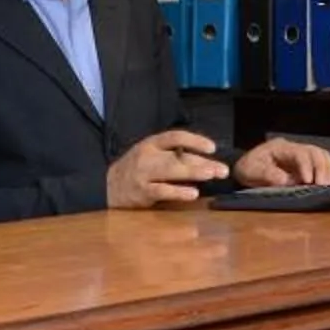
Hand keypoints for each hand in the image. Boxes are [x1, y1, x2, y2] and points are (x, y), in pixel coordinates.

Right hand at [105, 129, 230, 209]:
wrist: (106, 186)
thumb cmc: (135, 170)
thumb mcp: (149, 155)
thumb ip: (172, 155)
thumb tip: (204, 159)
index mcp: (151, 144)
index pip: (175, 137)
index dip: (194, 140)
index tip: (212, 148)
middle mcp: (147, 156)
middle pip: (177, 156)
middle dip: (202, 162)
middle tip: (222, 169)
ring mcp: (144, 174)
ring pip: (171, 171)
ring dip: (193, 172)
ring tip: (211, 175)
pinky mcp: (142, 192)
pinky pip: (162, 191)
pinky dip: (178, 192)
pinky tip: (193, 193)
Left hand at [230, 137, 329, 188]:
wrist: (247, 169)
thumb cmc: (249, 168)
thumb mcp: (250, 171)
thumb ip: (267, 174)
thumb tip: (286, 181)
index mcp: (280, 147)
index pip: (299, 153)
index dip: (306, 166)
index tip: (308, 181)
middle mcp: (295, 149)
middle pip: (316, 152)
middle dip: (322, 169)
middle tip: (324, 186)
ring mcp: (303, 156)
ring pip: (323, 158)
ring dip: (329, 172)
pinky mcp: (308, 166)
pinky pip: (324, 166)